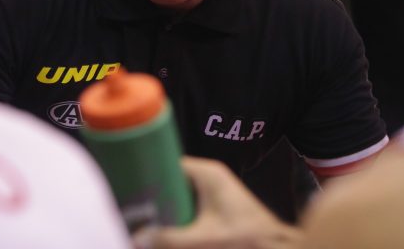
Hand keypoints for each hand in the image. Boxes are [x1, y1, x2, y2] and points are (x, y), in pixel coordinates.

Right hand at [134, 157, 302, 248]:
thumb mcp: (203, 239)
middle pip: (171, 178)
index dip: (148, 172)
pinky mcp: (217, 204)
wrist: (274, 247)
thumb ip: (169, 239)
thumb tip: (135, 239)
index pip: (169, 161)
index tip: (129, 184)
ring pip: (179, 192)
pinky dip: (177, 213)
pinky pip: (189, 203)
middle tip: (131, 206)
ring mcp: (214, 190)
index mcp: (207, 173)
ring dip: (165, 205)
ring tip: (142, 217)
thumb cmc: (246, 238)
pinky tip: (165, 226)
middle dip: (153, 194)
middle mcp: (210, 176)